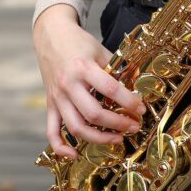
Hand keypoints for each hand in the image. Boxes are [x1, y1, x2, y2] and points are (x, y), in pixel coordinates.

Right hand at [33, 3, 146, 159]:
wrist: (51, 35)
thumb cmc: (78, 43)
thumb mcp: (99, 49)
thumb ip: (115, 68)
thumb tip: (136, 83)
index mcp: (83, 67)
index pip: (110, 89)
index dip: (128, 101)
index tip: (141, 109)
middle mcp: (68, 85)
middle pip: (93, 113)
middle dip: (117, 124)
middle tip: (133, 126)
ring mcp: (57, 97)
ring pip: (76, 127)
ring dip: (98, 138)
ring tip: (117, 139)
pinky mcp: (49, 104)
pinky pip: (52, 131)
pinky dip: (61, 147)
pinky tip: (75, 154)